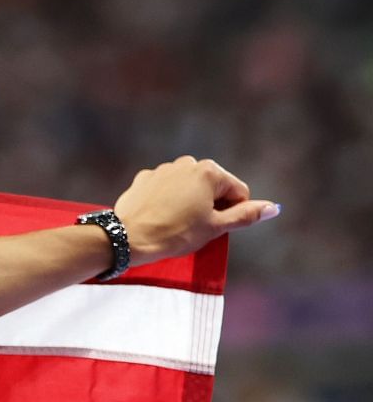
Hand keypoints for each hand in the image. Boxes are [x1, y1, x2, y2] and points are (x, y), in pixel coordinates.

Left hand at [112, 155, 278, 266]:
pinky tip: (159, 216)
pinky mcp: (144, 178)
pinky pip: (166, 189)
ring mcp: (163, 169)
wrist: (128, 238)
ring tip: (176, 222)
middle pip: (213, 187)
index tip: (213, 227)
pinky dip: (167, 200)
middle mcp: (186, 163)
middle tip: (194, 226)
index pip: (238, 192)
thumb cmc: (175, 233)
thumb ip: (246, 215)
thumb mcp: (215, 227)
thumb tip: (273, 208)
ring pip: (188, 187)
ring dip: (189, 202)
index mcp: (209, 171)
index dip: (231, 213)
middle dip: (210, 206)